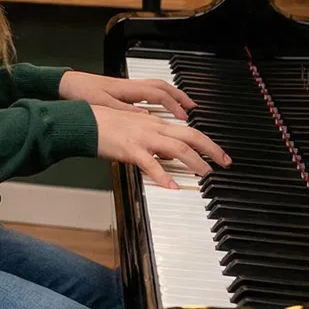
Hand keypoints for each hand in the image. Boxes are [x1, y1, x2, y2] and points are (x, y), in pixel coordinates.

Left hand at [59, 70, 192, 120]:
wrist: (65, 85)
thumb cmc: (81, 93)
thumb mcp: (104, 106)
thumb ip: (126, 112)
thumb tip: (147, 118)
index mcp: (128, 89)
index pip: (159, 94)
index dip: (174, 105)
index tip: (185, 116)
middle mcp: (130, 86)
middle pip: (163, 87)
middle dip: (180, 96)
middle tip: (193, 107)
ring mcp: (126, 87)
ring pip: (156, 87)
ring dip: (171, 95)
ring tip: (183, 106)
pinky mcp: (120, 91)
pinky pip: (147, 91)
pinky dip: (158, 97)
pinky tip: (158, 107)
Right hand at [93, 105, 229, 189]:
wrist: (83, 122)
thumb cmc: (103, 123)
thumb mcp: (133, 127)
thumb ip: (152, 138)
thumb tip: (167, 154)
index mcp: (154, 122)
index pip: (188, 131)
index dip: (207, 143)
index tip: (218, 154)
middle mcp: (153, 127)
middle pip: (191, 136)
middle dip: (212, 150)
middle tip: (224, 163)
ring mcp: (143, 138)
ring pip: (178, 148)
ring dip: (196, 162)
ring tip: (206, 174)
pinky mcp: (130, 149)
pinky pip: (151, 164)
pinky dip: (164, 176)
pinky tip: (171, 186)